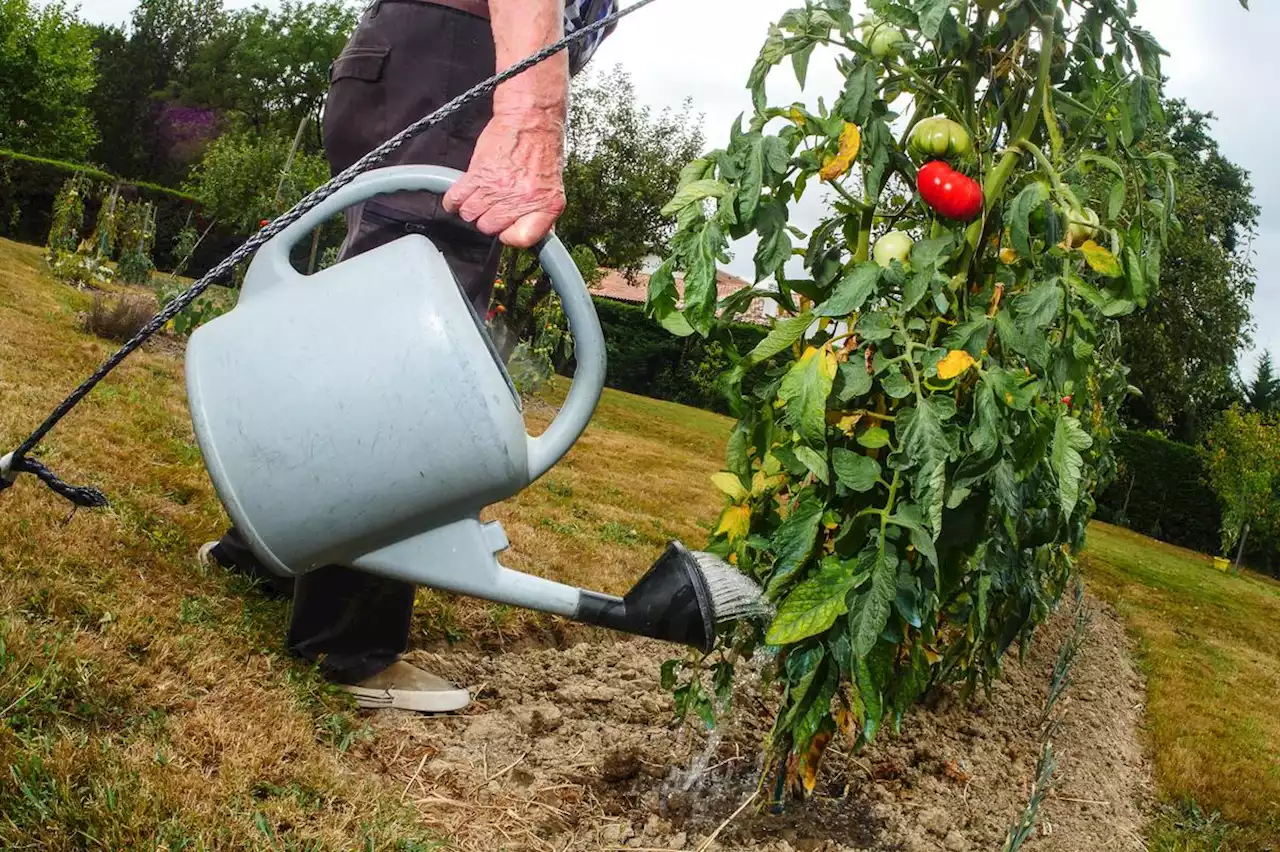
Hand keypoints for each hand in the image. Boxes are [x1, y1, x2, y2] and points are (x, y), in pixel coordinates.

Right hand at [442, 109, 566, 248]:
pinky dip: (453, 201)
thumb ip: (542, 212)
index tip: (507, 229)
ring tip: (478, 198)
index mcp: (545, 204)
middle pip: (490, 228)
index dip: (511, 235)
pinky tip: (459, 198)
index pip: (523, 239)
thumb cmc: (542, 148)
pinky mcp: (477, 173)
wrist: (530, 119)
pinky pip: (455, 199)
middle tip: (492, 206)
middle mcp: (521, 198)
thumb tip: (535, 234)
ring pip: (470, 215)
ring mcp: (497, 187)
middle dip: (487, 219)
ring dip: (471, 209)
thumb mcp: (553, 185)